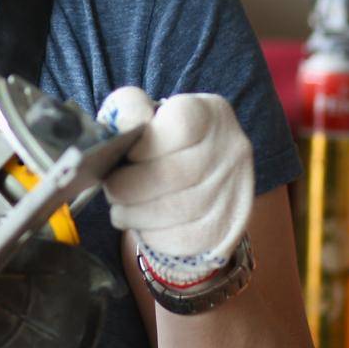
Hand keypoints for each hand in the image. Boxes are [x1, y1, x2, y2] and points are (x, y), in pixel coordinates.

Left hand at [97, 88, 253, 284]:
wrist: (197, 167)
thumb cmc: (159, 137)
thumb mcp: (142, 111)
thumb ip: (127, 109)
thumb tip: (123, 127)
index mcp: (207, 113)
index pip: (181, 126)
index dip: (147, 145)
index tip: (128, 155)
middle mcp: (231, 148)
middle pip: (177, 174)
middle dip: (131, 188)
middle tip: (111, 191)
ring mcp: (236, 188)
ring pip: (181, 210)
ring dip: (138, 215)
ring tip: (121, 211)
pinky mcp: (232, 224)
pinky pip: (190, 238)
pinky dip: (157, 236)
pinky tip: (144, 226)